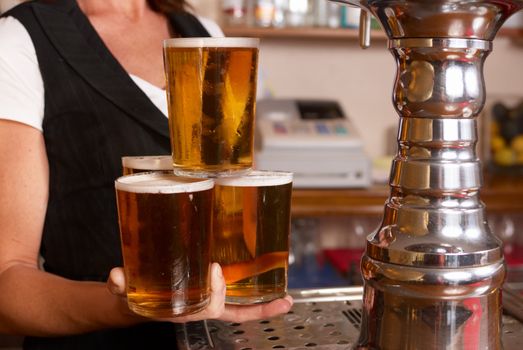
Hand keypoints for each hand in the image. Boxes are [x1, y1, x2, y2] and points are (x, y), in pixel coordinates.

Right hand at [107, 263, 292, 322]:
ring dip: (263, 307)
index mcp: (185, 311)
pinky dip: (258, 303)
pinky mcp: (212, 294)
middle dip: (247, 302)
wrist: (136, 301)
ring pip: (240, 309)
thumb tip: (115, 276)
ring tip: (286, 301)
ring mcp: (209, 304)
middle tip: (259, 289)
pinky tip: (279, 296)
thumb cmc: (136, 295)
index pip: (208, 307)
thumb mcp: (125, 290)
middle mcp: (201, 309)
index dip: (214, 291)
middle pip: (229, 309)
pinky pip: (239, 304)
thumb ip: (119, 284)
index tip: (213, 269)